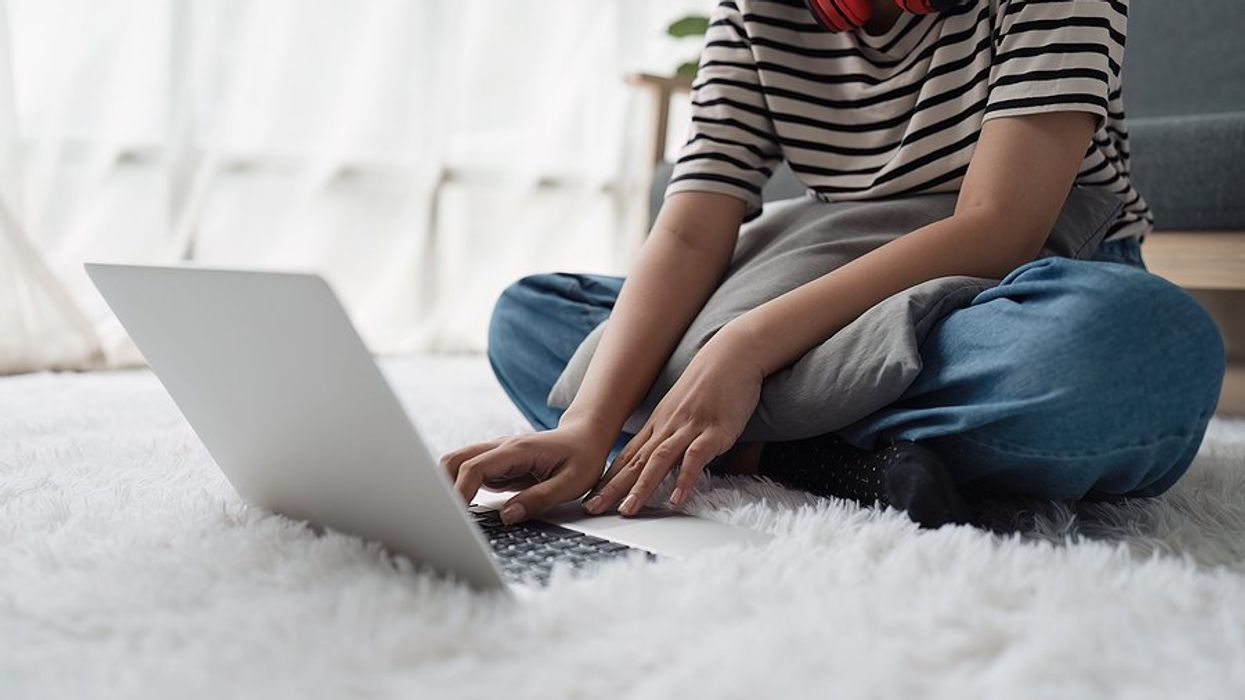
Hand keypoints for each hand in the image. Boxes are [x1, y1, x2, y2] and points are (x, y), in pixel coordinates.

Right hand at [439, 420, 612, 523]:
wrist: (586, 436)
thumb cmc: (583, 457)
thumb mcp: (572, 483)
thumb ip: (540, 499)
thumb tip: (508, 516)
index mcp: (517, 450)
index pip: (475, 468)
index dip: (460, 492)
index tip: (455, 517)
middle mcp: (501, 449)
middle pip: (455, 461)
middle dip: (442, 487)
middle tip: (443, 517)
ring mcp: (497, 456)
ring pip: (458, 465)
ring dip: (448, 487)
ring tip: (450, 516)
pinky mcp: (498, 466)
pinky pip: (470, 474)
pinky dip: (460, 490)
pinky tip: (463, 512)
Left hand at [583, 327, 764, 515]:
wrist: (733, 354)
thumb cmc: (711, 382)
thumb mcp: (683, 408)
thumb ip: (672, 434)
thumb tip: (665, 460)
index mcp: (659, 423)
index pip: (627, 456)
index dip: (608, 478)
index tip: (590, 496)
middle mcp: (668, 426)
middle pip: (635, 462)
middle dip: (612, 488)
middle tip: (592, 509)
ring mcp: (689, 428)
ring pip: (659, 460)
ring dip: (641, 487)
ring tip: (628, 510)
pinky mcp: (713, 431)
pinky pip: (695, 457)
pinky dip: (684, 479)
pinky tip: (677, 498)